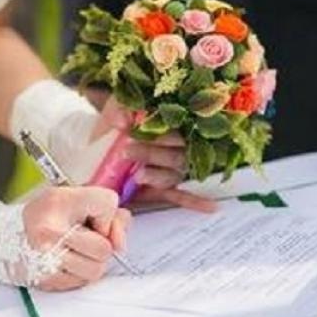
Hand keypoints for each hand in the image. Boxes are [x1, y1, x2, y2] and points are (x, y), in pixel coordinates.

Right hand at [23, 186, 130, 291]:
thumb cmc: (44, 217)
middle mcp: (50, 231)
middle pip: (105, 248)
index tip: (89, 215)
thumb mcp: (75, 199)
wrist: (0, 239)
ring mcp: (47, 258)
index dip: (106, 212)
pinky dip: (78, 274)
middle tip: (82, 238)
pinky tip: (64, 262)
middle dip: (101, 245)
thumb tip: (119, 243)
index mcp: (59, 202)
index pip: (108, 203)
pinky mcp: (46, 280)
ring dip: (91, 262)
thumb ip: (109, 212)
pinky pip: (82, 282)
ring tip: (74, 251)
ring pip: (97, 270)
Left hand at [95, 97, 216, 212]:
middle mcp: (176, 147)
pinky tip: (213, 207)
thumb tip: (122, 120)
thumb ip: (117, 111)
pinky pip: (183, 195)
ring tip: (138, 174)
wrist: (103, 140)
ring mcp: (171, 168)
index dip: (162, 134)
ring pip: (175, 174)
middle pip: (175, 154)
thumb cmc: (116, 121)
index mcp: (170, 124)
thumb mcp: (114, 110)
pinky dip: (197, 202)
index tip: (140, 130)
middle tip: (128, 151)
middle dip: (152, 154)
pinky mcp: (164, 188)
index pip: (175, 130)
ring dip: (158, 175)